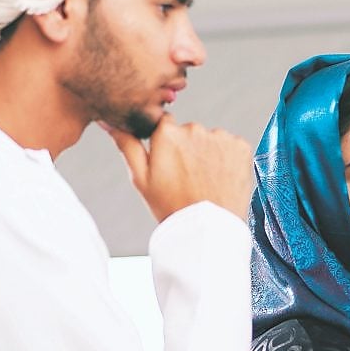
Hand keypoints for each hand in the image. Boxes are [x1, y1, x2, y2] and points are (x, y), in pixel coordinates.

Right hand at [104, 113, 254, 221]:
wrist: (207, 229)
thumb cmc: (169, 205)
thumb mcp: (140, 178)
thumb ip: (126, 144)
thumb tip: (108, 121)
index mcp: (167, 132)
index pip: (164, 124)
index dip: (166, 144)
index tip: (170, 163)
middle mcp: (194, 128)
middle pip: (188, 132)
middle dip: (187, 149)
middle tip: (187, 178)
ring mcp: (220, 137)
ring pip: (211, 139)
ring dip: (208, 154)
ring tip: (205, 181)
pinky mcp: (241, 146)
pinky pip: (231, 146)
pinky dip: (228, 159)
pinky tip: (221, 179)